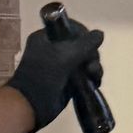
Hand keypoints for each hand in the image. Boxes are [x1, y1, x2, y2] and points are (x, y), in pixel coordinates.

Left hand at [8, 17, 106, 131]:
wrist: (31, 104)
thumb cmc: (43, 75)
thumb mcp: (65, 55)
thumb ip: (85, 44)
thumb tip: (100, 34)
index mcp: (46, 37)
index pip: (70, 28)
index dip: (84, 34)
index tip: (92, 43)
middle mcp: (54, 49)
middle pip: (81, 45)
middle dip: (91, 54)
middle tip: (91, 64)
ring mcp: (61, 66)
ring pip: (85, 60)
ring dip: (94, 66)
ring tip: (94, 75)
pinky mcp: (68, 81)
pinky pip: (85, 75)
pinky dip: (92, 77)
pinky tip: (95, 82)